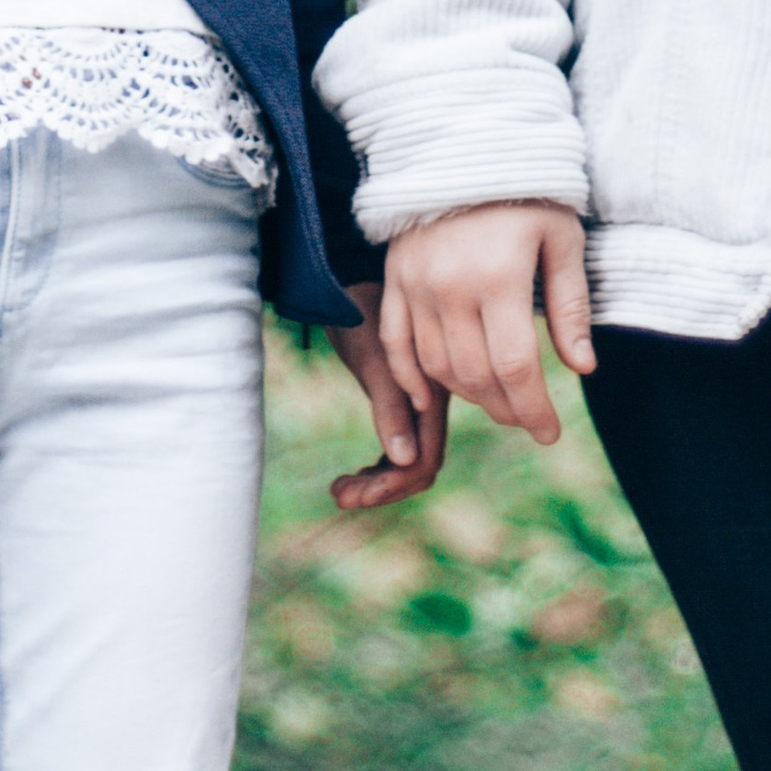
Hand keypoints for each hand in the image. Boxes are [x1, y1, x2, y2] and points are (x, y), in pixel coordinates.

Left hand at [327, 286, 450, 510]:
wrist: (352, 274)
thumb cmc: (360, 309)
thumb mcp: (373, 358)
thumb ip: (391, 407)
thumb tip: (404, 460)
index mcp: (431, 393)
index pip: (423, 459)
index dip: (392, 485)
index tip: (356, 496)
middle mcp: (428, 402)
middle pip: (417, 465)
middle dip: (382, 488)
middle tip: (339, 494)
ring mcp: (416, 401)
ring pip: (406, 459)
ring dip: (377, 480)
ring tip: (339, 490)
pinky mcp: (399, 397)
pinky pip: (396, 445)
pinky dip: (377, 464)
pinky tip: (353, 472)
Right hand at [381, 201, 594, 444]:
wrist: (464, 143)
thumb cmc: (525, 190)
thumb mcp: (562, 238)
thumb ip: (570, 305)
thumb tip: (583, 368)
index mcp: (499, 278)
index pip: (515, 367)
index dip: (534, 409)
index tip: (550, 433)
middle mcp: (450, 288)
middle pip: (475, 375)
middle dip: (506, 409)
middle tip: (528, 419)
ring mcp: (415, 285)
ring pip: (436, 366)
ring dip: (467, 396)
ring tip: (496, 402)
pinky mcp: (394, 279)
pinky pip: (394, 343)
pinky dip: (409, 377)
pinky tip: (428, 400)